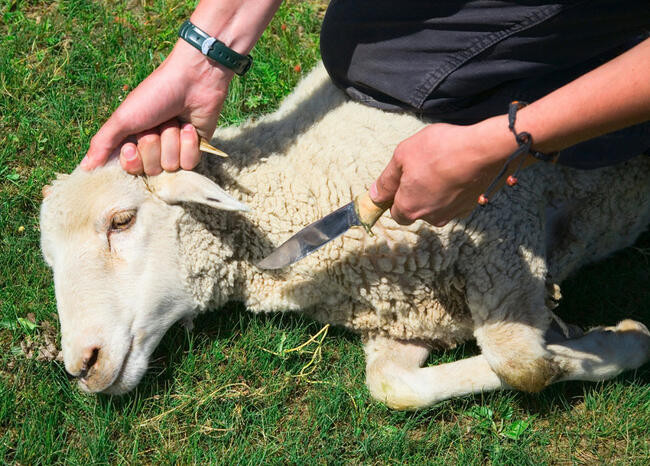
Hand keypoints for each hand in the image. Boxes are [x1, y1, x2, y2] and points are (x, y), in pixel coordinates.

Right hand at [81, 40, 232, 174]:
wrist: (192, 81)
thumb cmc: (154, 96)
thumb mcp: (123, 118)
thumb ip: (102, 144)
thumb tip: (84, 168)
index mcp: (133, 143)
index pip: (129, 171)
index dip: (131, 161)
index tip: (131, 145)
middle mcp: (153, 151)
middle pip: (151, 171)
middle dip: (153, 146)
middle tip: (156, 125)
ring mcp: (175, 152)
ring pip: (171, 167)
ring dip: (172, 141)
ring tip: (174, 121)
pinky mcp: (195, 151)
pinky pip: (189, 164)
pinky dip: (188, 144)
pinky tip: (189, 128)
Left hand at [370, 119, 518, 226]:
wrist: (482, 150)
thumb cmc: (439, 150)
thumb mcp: (402, 156)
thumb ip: (386, 179)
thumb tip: (374, 195)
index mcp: (409, 208)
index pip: (395, 212)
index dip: (395, 196)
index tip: (401, 179)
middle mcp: (430, 217)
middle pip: (417, 210)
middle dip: (416, 193)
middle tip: (422, 168)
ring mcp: (453, 214)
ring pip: (436, 205)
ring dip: (435, 191)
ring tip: (441, 166)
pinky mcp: (470, 206)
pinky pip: (455, 201)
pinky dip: (453, 189)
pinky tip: (456, 170)